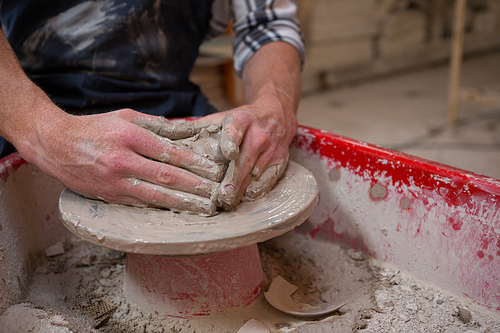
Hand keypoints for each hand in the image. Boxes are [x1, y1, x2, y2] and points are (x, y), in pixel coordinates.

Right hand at [24, 108, 223, 214]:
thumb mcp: (126, 117)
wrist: (55, 144)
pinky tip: (178, 211)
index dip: (195, 164)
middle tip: (216, 193)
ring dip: (183, 203)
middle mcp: (123, 161)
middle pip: (167, 177)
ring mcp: (115, 182)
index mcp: (130, 137)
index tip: (213, 170)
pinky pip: (141, 204)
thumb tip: (187, 132)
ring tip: (203, 207)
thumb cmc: (95, 128)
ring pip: (156, 195)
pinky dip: (161, 207)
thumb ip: (158, 126)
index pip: (170, 153)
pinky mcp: (109, 196)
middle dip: (195, 186)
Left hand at [199, 96, 297, 208]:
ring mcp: (271, 150)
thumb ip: (199, 127)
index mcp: (241, 120)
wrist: (277, 115)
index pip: (235, 131)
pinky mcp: (280, 162)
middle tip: (223, 196)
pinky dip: (256, 191)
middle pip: (245, 160)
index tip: (228, 154)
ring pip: (256, 174)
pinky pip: (268, 181)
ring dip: (242, 190)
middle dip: (234, 179)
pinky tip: (245, 199)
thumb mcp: (223, 117)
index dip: (231, 142)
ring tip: (229, 202)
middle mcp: (258, 135)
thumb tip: (167, 134)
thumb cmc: (244, 119)